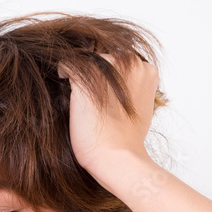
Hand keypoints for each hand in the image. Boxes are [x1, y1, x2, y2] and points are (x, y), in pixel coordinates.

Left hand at [57, 52, 159, 176]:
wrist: (116, 155)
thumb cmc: (128, 138)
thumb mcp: (141, 106)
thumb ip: (133, 87)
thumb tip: (117, 83)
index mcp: (147, 69)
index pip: (123, 61)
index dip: (111, 75)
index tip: (104, 88)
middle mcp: (130, 61)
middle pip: (106, 57)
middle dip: (97, 73)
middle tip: (92, 95)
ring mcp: (108, 65)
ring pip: (88, 60)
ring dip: (82, 74)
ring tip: (80, 95)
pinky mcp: (85, 74)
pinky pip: (67, 64)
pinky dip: (64, 73)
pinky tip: (64, 84)